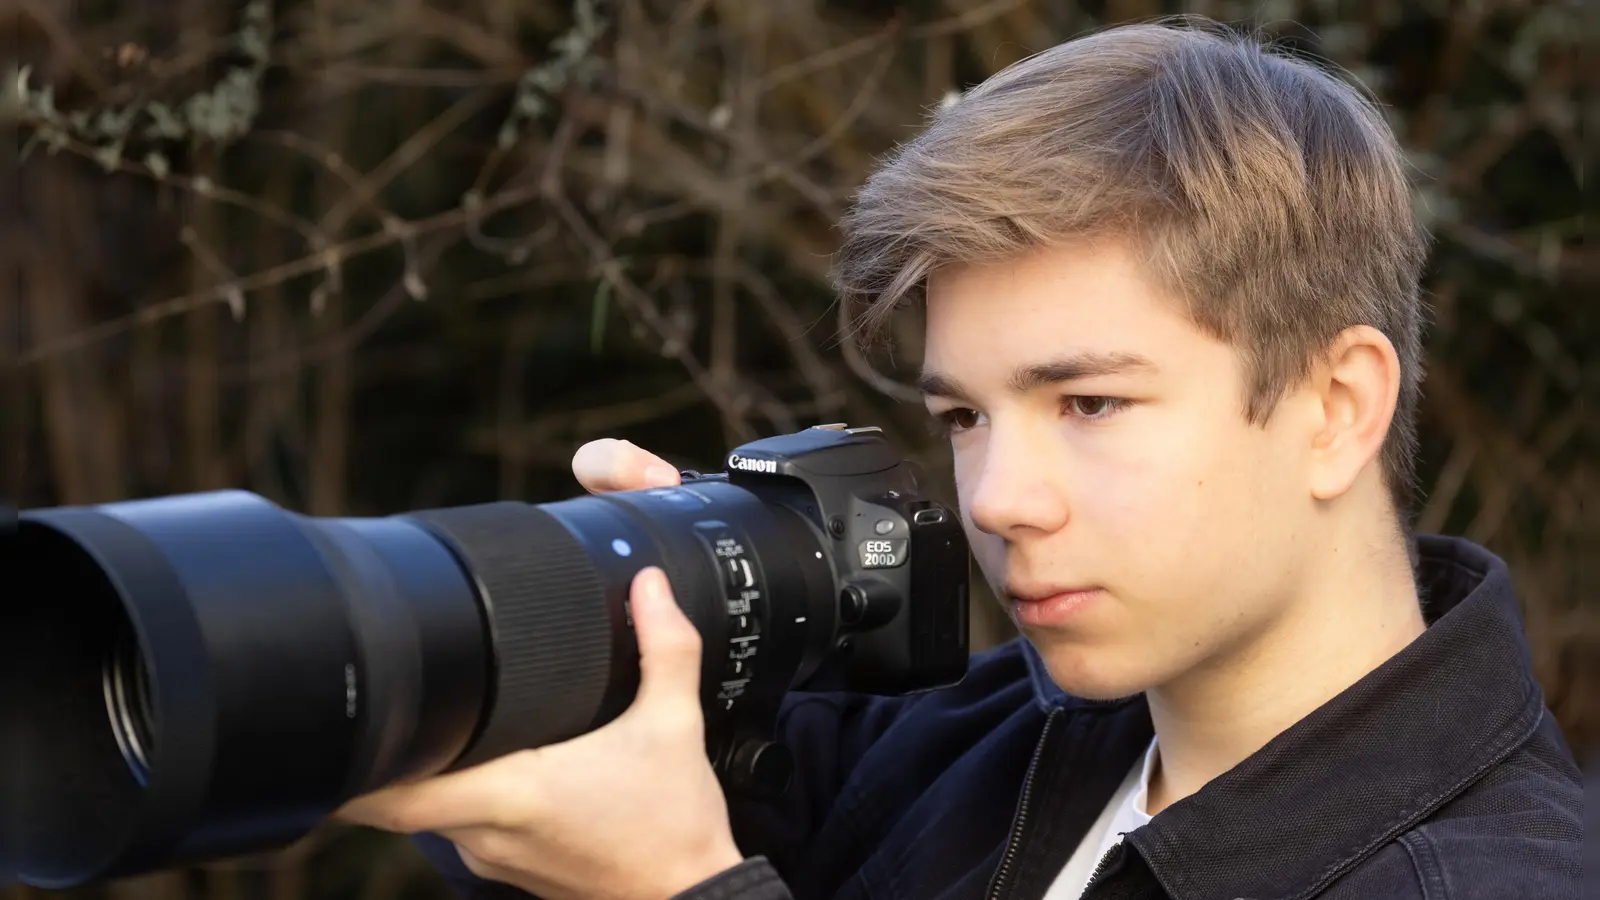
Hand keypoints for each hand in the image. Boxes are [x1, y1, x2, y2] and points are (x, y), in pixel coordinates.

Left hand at [334, 441, 743, 899]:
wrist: (694, 898)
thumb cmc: (676, 827)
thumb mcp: (675, 725)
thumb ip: (664, 647)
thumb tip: (650, 586)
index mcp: (514, 794)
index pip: (395, 792)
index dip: (352, 766)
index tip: (341, 722)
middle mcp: (489, 834)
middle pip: (393, 801)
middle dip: (380, 755)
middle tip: (375, 704)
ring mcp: (495, 858)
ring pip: (425, 816)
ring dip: (420, 774)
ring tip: (428, 723)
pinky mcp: (511, 868)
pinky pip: (460, 828)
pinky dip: (457, 795)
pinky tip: (484, 764)